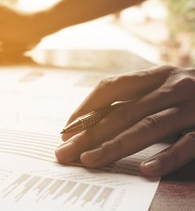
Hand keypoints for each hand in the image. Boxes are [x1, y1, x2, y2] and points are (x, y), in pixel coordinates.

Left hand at [55, 66, 194, 176]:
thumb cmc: (190, 94)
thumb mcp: (162, 87)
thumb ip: (134, 99)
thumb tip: (92, 120)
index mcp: (155, 75)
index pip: (111, 87)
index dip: (86, 107)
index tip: (67, 128)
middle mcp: (171, 87)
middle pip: (122, 112)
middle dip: (90, 134)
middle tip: (65, 153)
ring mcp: (191, 108)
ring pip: (147, 128)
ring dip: (116, 146)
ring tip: (89, 161)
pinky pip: (187, 145)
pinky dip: (166, 158)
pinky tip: (146, 171)